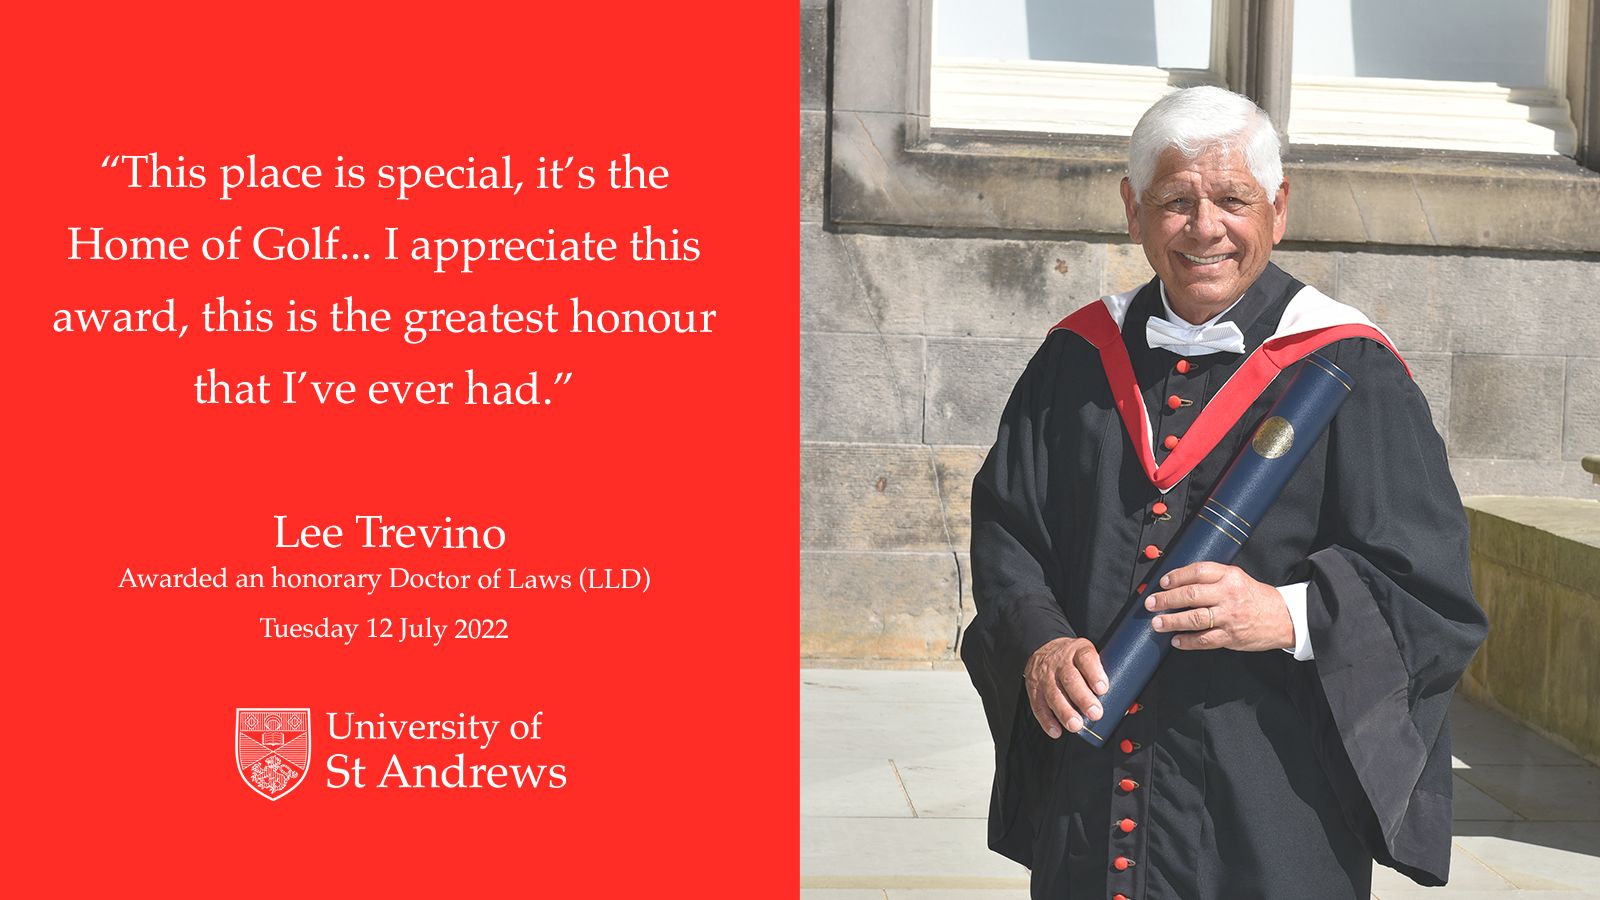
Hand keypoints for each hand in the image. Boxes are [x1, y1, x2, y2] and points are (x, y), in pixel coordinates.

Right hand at [1023, 637, 1108, 738]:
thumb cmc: (1074, 658)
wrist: (1045, 648)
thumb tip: (1123, 705)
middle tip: (1095, 713)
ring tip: (1076, 725)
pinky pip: (1038, 706)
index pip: (1086, 659)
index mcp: (1078, 651)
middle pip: (1070, 678)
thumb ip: (1102, 674)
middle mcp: (1060, 662)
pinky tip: (1056, 730)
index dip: (1094, 673)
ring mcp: (1045, 676)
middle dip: (1083, 698)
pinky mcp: (1034, 689)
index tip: (1103, 689)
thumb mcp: (1087, 655)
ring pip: (1054, 694)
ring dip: (1065, 711)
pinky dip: (1047, 720)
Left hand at [1146, 561, 1293, 651]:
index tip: (1162, 582)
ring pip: (1195, 618)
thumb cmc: (1255, 597)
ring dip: (1172, 621)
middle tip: (1150, 603)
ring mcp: (1229, 617)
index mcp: (1230, 576)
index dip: (1176, 576)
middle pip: (1191, 594)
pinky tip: (1176, 641)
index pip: (1197, 571)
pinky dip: (1187, 641)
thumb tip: (1179, 582)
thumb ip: (1213, 578)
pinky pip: (1205, 640)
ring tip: (1157, 623)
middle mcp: (1228, 595)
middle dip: (1166, 599)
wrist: (1284, 618)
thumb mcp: (1237, 579)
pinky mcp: (1231, 637)